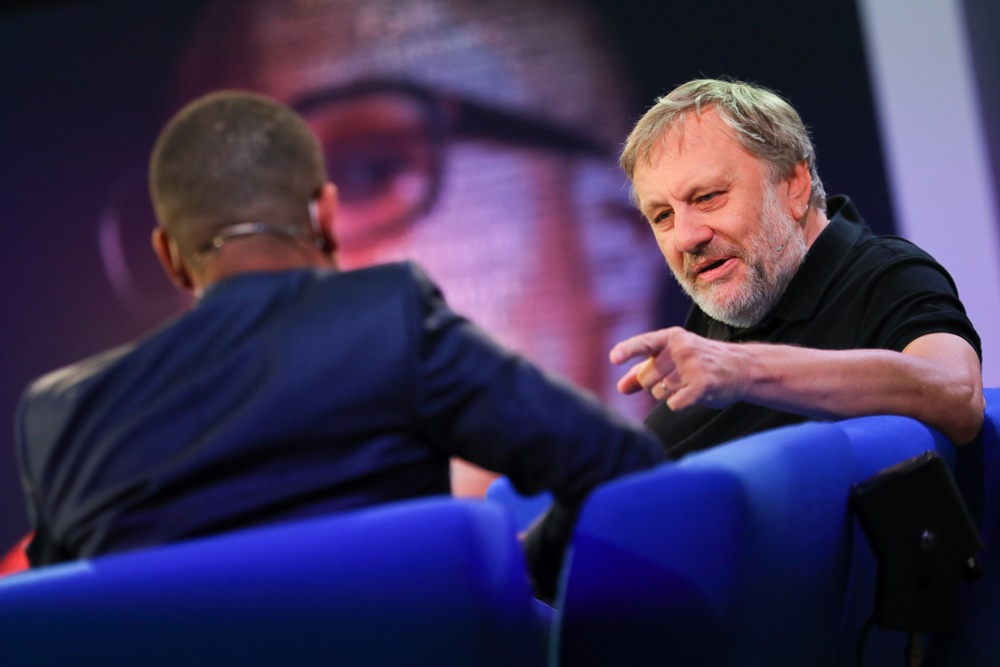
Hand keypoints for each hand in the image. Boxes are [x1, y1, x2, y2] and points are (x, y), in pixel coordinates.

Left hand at [609, 327, 749, 410]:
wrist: (742, 368)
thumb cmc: (701, 364)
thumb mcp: (672, 360)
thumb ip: (644, 371)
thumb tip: (620, 388)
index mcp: (671, 338)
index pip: (644, 343)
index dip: (627, 351)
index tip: (613, 358)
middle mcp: (681, 348)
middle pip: (646, 379)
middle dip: (654, 386)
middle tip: (676, 380)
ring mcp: (693, 365)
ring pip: (659, 393)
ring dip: (669, 395)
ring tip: (688, 384)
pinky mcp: (702, 384)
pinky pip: (673, 404)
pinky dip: (679, 405)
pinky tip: (694, 395)